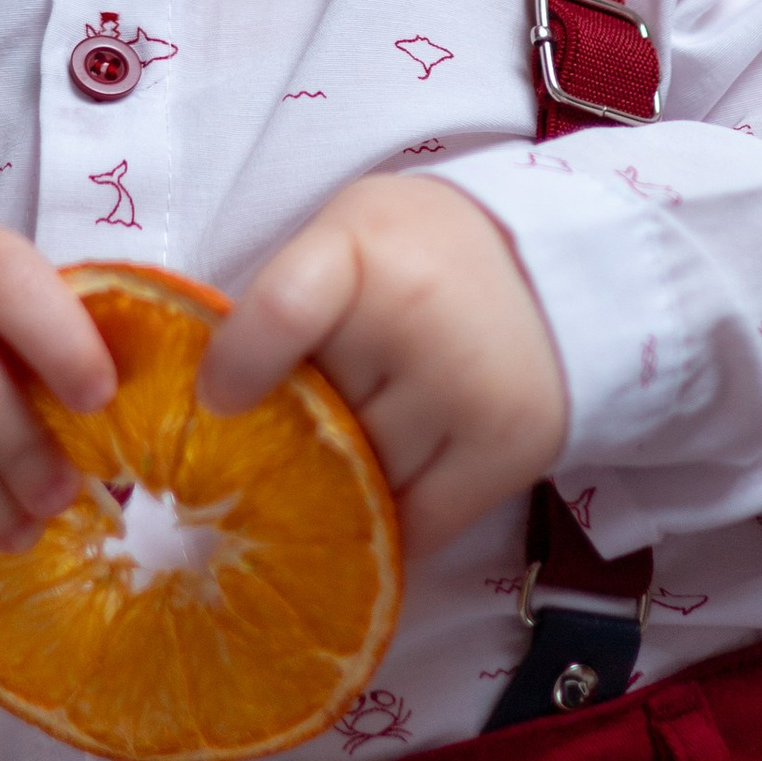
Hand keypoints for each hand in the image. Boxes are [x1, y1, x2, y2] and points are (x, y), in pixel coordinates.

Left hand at [198, 173, 566, 563]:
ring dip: (342, 481)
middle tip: (294, 424)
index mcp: (366, 248)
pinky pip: (419, 527)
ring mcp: (469, 392)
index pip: (283, 314)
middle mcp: (420, 320)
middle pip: (315, 418)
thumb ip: (283, 299)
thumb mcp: (345, 233)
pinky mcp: (510, 450)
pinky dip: (389, 525)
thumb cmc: (418, 252)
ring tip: (350, 451)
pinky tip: (381, 500)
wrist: (547, 269)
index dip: (238, 367)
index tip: (217, 401)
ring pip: (361, 481)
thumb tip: (214, 409)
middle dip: (294, 431)